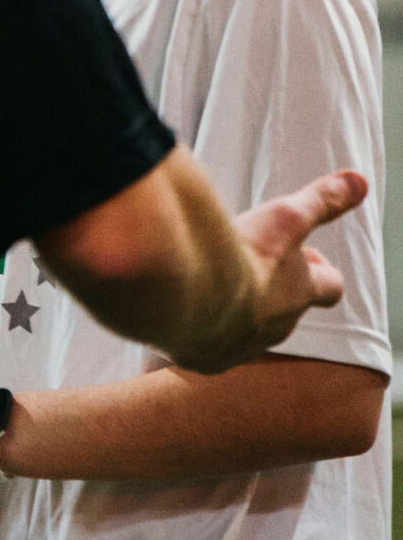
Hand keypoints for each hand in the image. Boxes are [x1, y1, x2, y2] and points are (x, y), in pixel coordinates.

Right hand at [203, 170, 366, 372]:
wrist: (185, 294)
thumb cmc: (240, 254)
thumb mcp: (284, 218)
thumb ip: (321, 200)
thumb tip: (360, 179)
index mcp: (299, 293)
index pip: (331, 286)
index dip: (321, 272)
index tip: (301, 256)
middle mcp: (277, 327)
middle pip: (288, 313)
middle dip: (272, 293)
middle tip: (244, 267)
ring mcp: (242, 348)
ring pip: (247, 333)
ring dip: (234, 313)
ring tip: (205, 288)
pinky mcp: (205, 360)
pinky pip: (206, 350)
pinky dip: (197, 334)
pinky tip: (178, 313)